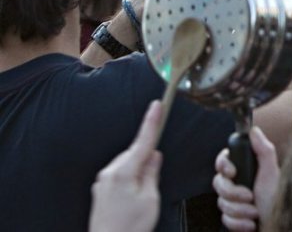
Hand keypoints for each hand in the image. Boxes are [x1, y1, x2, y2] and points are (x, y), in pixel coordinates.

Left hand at [89, 101, 162, 231]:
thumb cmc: (129, 228)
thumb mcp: (150, 198)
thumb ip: (152, 173)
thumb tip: (154, 156)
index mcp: (123, 172)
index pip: (142, 141)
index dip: (151, 122)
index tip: (157, 105)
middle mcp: (109, 174)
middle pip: (135, 154)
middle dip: (146, 162)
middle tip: (152, 186)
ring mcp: (102, 182)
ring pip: (128, 166)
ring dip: (138, 174)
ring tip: (140, 201)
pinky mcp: (101, 190)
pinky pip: (120, 176)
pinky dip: (129, 181)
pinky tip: (132, 201)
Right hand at [213, 127, 278, 231]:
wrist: (279, 226)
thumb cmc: (278, 200)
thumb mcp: (272, 173)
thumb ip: (264, 150)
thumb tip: (254, 130)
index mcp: (246, 170)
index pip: (223, 161)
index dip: (223, 165)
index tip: (232, 172)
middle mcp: (238, 184)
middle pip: (218, 183)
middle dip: (234, 193)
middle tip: (250, 196)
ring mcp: (233, 202)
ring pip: (221, 203)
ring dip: (240, 210)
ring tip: (255, 212)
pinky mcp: (232, 218)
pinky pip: (225, 219)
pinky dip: (239, 223)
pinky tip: (251, 223)